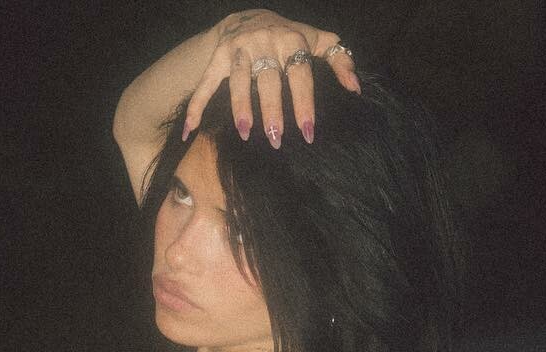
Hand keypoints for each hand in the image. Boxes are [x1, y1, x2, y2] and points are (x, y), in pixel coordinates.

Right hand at [182, 11, 359, 147]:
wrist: (245, 18)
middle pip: (268, 80)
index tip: (308, 133)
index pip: (300, 74)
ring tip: (246, 133)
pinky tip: (189, 132)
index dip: (304, 103)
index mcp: (290, 40)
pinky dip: (195, 107)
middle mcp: (263, 43)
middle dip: (272, 110)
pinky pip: (205, 84)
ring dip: (241, 108)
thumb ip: (338, 60)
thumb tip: (356, 87)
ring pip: (238, 81)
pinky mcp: (217, 59)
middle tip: (276, 138)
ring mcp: (238, 51)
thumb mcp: (314, 41)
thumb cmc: (285, 37)